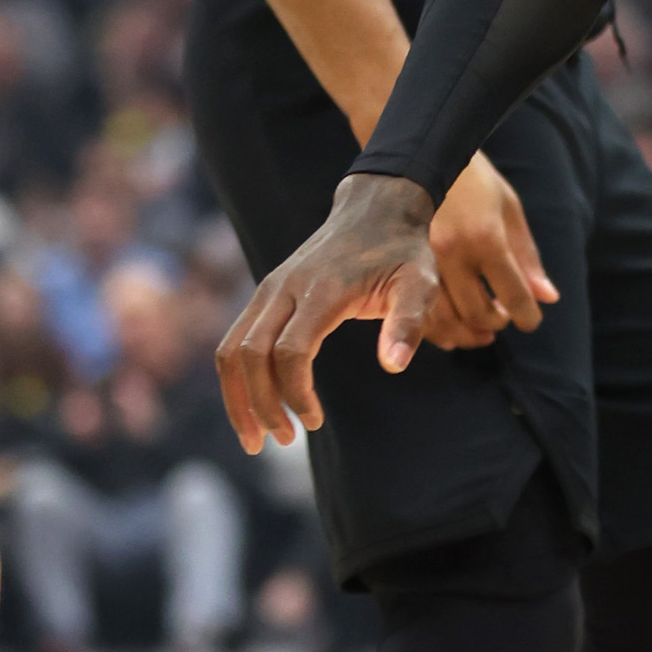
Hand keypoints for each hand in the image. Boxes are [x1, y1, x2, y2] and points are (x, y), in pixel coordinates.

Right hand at [218, 174, 444, 451]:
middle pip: (249, 355)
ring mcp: (267, 291)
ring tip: (256, 440)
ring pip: (230, 350)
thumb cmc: (402, 253)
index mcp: (321, 290)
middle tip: (283, 441)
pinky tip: (254, 407)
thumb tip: (393, 366)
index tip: (314, 422)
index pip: (290, 351)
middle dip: (258, 405)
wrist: (374, 211)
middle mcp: (282, 289)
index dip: (296, 392)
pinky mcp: (264, 296)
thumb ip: (408, 322)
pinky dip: (237, 379)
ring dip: (237, 398)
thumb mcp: (421, 282)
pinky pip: (234, 342)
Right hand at [422, 153, 557, 351]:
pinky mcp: (399, 265)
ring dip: (468, 332)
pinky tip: (452, 325)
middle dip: (497, 323)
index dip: (528, 316)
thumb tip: (547, 299)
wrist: (419, 157)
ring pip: (447, 320)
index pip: (514, 295)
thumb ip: (527, 258)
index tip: (530, 319)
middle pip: (479, 313)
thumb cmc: (474, 181)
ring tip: (481, 326)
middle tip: (503, 316)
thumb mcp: (508, 211)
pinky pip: (419, 312)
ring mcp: (421, 260)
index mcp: (485, 238)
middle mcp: (451, 253)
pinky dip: (439, 328)